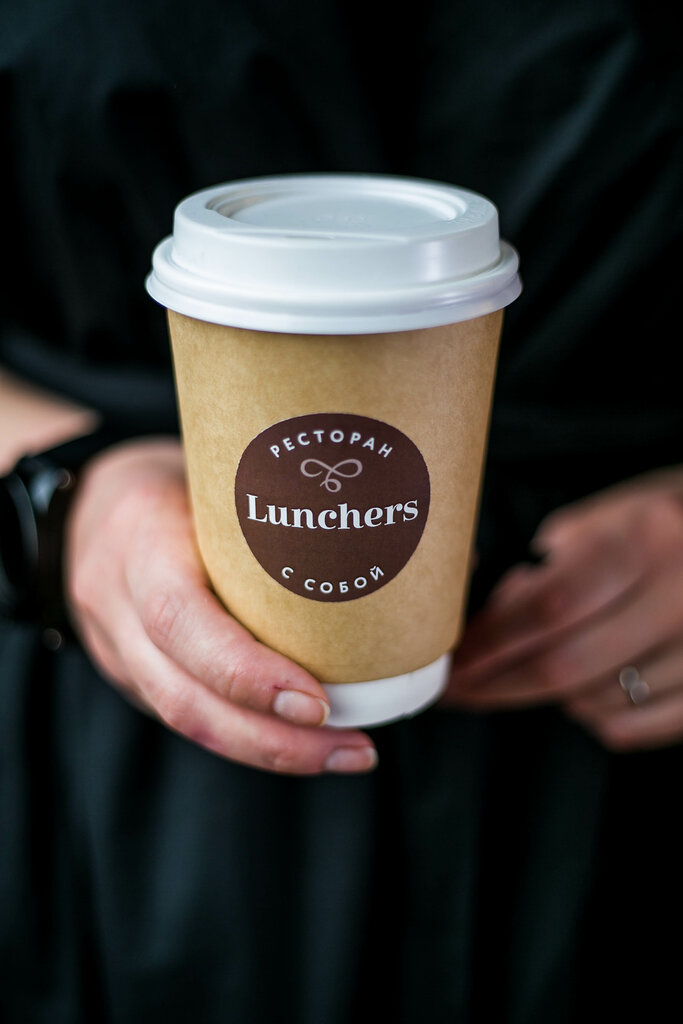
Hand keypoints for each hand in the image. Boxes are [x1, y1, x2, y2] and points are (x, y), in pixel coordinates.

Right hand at [65, 437, 376, 774]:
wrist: (90, 504)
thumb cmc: (177, 480)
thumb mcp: (217, 473)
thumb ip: (278, 503)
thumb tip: (391, 530)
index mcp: (140, 540)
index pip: (177, 617)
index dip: (245, 671)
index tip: (319, 700)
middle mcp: (116, 602)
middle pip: (182, 697)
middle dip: (272, 739)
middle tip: (355, 747)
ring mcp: (115, 647)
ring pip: (185, 720)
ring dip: (269, 752)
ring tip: (347, 754)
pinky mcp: (130, 673)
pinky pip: (187, 715)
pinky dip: (250, 737)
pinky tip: (306, 743)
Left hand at [443, 467, 682, 750]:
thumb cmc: (662, 523)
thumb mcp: (605, 519)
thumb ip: (548, 567)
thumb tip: (493, 622)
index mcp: (647, 541)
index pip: (551, 607)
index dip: (492, 641)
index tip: (452, 660)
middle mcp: (681, 597)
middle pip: (567, 666)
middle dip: (499, 684)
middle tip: (460, 689)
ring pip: (596, 703)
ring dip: (550, 694)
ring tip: (538, 666)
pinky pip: (634, 728)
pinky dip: (596, 717)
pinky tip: (587, 689)